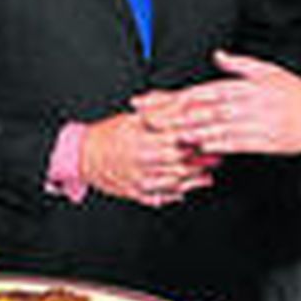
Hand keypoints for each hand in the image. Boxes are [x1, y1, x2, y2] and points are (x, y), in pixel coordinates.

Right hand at [81, 109, 214, 207]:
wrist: (82, 157)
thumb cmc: (108, 135)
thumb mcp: (133, 118)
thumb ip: (159, 112)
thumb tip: (185, 103)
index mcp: (144, 140)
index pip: (179, 138)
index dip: (198, 136)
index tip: (212, 135)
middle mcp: (145, 161)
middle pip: (182, 162)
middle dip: (202, 160)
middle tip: (218, 156)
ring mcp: (142, 179)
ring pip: (176, 182)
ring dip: (194, 179)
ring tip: (206, 173)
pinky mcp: (138, 192)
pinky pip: (162, 197)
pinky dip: (176, 193)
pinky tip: (186, 188)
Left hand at [173, 50, 300, 154]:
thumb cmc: (296, 92)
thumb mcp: (269, 70)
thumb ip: (240, 64)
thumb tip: (217, 55)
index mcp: (250, 85)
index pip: (210, 90)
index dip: (185, 96)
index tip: (167, 100)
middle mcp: (253, 102)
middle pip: (210, 109)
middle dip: (182, 116)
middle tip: (159, 121)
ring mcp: (261, 122)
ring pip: (223, 127)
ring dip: (197, 132)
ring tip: (176, 135)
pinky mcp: (269, 141)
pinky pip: (240, 144)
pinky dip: (221, 146)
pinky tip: (205, 148)